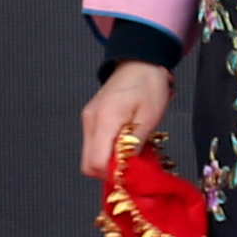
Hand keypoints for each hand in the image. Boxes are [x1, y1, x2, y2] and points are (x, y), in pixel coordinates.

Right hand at [80, 61, 173, 178]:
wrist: (139, 61)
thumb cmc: (148, 87)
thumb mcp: (148, 118)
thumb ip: (134, 146)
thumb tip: (126, 171)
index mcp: (105, 120)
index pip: (96, 163)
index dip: (113, 175)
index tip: (132, 173)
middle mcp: (90, 121)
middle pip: (88, 165)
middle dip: (109, 173)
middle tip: (132, 168)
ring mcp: (87, 120)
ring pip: (89, 157)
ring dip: (108, 163)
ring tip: (131, 156)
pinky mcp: (90, 119)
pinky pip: (93, 146)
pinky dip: (106, 153)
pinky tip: (124, 146)